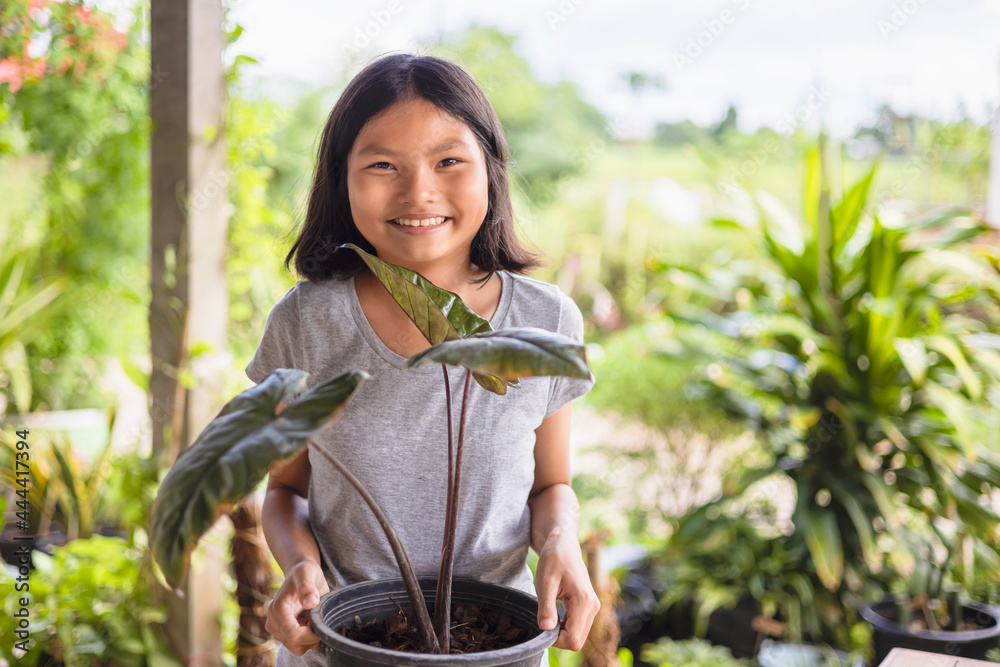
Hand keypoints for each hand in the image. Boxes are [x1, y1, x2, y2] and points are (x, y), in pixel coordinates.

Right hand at [265, 560, 329, 655]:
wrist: (301, 573)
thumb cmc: (305, 571)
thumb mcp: (307, 573)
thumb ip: (307, 587)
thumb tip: (310, 603)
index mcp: (277, 609)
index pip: (293, 635)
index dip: (311, 635)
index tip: (322, 623)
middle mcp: (273, 621)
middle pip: (295, 645)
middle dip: (312, 638)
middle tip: (320, 620)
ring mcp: (277, 629)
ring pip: (297, 648)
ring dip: (311, 639)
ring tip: (315, 619)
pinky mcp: (283, 633)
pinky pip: (298, 646)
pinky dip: (309, 639)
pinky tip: (312, 623)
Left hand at [534, 530, 600, 650]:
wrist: (563, 544)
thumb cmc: (554, 559)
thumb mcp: (545, 582)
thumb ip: (546, 607)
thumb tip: (546, 630)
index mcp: (584, 601)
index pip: (573, 638)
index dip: (555, 640)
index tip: (541, 626)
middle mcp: (593, 607)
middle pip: (577, 641)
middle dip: (558, 638)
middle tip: (543, 621)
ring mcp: (593, 607)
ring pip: (578, 636)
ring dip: (562, 633)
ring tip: (548, 615)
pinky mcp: (588, 607)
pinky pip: (578, 627)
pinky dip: (565, 627)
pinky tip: (554, 615)